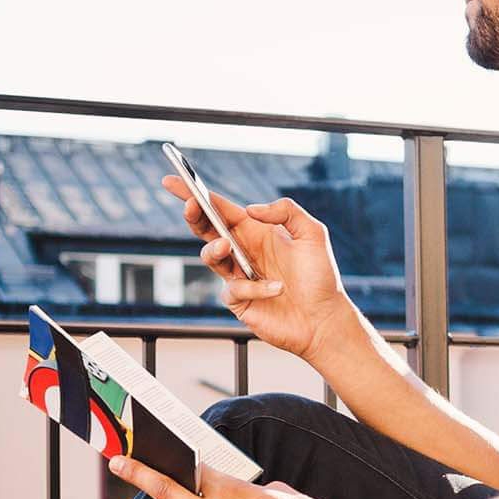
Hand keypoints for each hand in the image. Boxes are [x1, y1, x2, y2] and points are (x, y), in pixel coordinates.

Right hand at [162, 174, 358, 363]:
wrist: (325, 319)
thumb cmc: (321, 277)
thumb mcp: (312, 234)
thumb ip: (287, 211)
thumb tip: (251, 209)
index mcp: (257, 232)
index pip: (220, 209)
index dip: (196, 194)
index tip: (174, 180)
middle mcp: (244, 252)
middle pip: (206, 229)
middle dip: (194, 215)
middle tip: (191, 205)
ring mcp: (239, 276)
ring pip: (210, 256)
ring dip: (214, 249)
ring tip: (227, 245)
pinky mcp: (240, 301)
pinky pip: (233, 289)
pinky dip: (254, 286)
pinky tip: (276, 288)